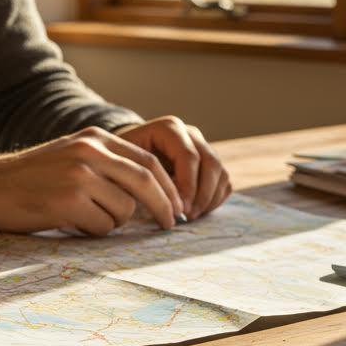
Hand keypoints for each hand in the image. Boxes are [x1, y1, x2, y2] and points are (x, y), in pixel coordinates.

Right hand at [0, 126, 182, 235]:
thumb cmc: (35, 178)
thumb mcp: (74, 155)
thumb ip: (109, 163)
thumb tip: (155, 190)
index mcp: (95, 138)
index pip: (148, 161)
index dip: (169, 187)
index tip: (177, 206)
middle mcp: (90, 151)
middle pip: (146, 182)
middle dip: (164, 207)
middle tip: (170, 224)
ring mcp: (79, 176)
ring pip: (125, 209)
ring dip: (115, 222)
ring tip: (88, 217)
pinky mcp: (67, 201)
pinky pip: (102, 226)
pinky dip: (94, 231)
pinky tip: (72, 223)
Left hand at [115, 116, 231, 218]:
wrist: (126, 157)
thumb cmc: (121, 163)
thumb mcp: (123, 166)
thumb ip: (142, 179)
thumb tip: (167, 205)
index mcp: (169, 129)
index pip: (188, 156)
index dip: (187, 185)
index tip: (179, 210)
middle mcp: (190, 134)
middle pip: (211, 163)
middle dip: (201, 195)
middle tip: (187, 217)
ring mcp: (203, 147)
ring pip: (221, 173)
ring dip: (209, 199)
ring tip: (190, 217)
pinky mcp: (209, 163)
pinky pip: (224, 182)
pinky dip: (215, 199)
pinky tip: (197, 212)